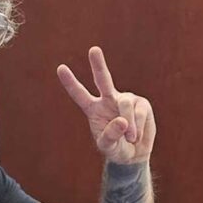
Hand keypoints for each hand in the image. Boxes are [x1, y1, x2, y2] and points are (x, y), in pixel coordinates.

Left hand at [57, 46, 155, 164]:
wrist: (134, 153)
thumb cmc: (116, 148)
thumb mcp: (108, 147)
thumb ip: (110, 135)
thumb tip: (123, 121)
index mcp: (93, 109)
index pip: (80, 94)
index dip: (70, 82)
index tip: (60, 68)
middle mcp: (108, 99)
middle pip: (103, 79)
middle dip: (98, 64)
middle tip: (93, 50)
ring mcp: (125, 99)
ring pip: (124, 105)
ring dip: (128, 125)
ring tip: (130, 139)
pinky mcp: (141, 103)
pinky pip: (139, 113)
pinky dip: (138, 127)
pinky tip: (136, 135)